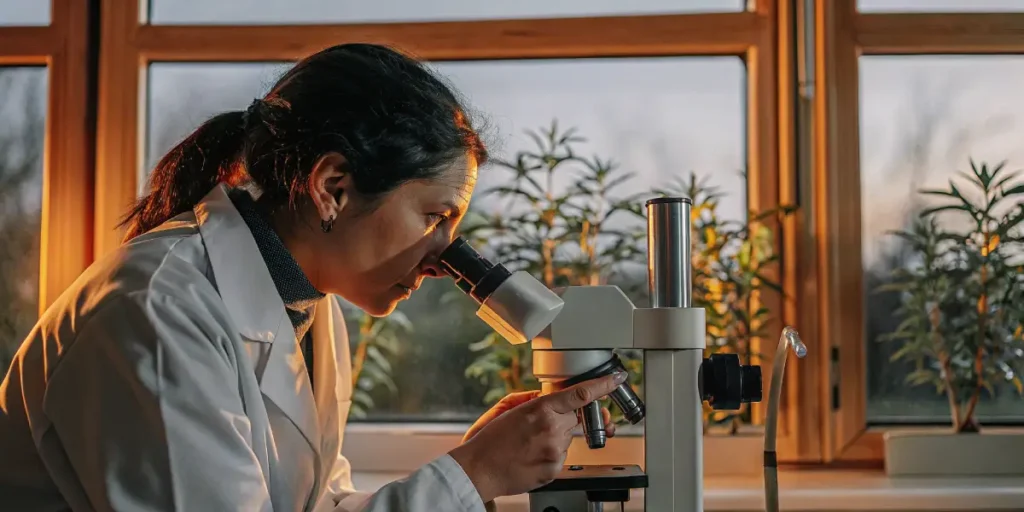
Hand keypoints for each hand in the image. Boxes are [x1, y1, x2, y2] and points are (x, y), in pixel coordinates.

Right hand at [449, 371, 627, 502]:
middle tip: (540, 427)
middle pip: (575, 418)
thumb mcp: (512, 409)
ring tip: (530, 444)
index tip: (617, 379)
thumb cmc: (492, 440)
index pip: (581, 394)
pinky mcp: (555, 468)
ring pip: (568, 437)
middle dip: (563, 419)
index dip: (603, 385)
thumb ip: (538, 400)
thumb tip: (557, 398)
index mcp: (541, 409)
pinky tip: (532, 455)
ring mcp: (555, 450)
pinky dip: (551, 454)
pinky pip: (562, 455)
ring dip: (556, 437)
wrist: (480, 469)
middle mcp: (552, 428)